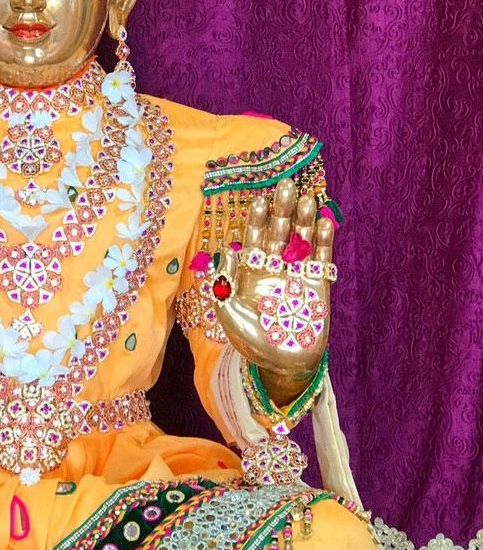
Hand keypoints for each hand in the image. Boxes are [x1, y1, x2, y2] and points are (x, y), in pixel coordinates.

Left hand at [213, 178, 335, 401]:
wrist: (284, 364)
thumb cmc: (252, 342)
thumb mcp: (229, 314)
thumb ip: (224, 285)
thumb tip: (224, 254)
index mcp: (251, 272)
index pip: (254, 238)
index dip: (257, 219)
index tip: (260, 198)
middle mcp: (274, 268)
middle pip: (279, 232)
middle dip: (282, 210)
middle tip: (286, 185)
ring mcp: (297, 274)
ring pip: (301, 240)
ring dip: (304, 219)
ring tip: (307, 197)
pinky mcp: (318, 285)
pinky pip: (322, 258)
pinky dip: (323, 240)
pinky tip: (324, 222)